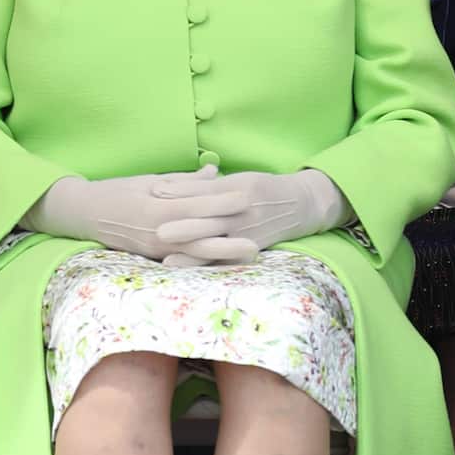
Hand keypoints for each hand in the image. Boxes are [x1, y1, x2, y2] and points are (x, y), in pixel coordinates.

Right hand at [22, 166, 259, 264]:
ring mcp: (156, 248)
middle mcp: (159, 231)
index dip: (223, 201)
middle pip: (201, 234)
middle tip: (260, 235)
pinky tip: (225, 263)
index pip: (197, 204)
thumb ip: (184, 181)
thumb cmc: (118, 191)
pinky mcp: (154, 257)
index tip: (247, 196)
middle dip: (231, 234)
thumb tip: (215, 172)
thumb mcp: (150, 180)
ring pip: (196, 252)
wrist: (85, 213)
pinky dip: (206, 261)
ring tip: (250, 253)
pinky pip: (185, 260)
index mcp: (158, 207)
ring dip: (225, 254)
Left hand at [156, 168, 349, 262]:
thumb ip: (204, 185)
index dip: (180, 191)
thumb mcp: (237, 179)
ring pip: (216, 245)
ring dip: (192, 253)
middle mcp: (242, 213)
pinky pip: (227, 261)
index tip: (155, 191)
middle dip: (183, 226)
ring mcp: (247, 234)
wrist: (299, 205)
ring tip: (167, 260)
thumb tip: (165, 186)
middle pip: (209, 220)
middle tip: (157, 229)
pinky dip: (208, 267)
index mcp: (237, 190)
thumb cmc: (261, 188)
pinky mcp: (250, 249)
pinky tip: (192, 275)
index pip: (205, 191)